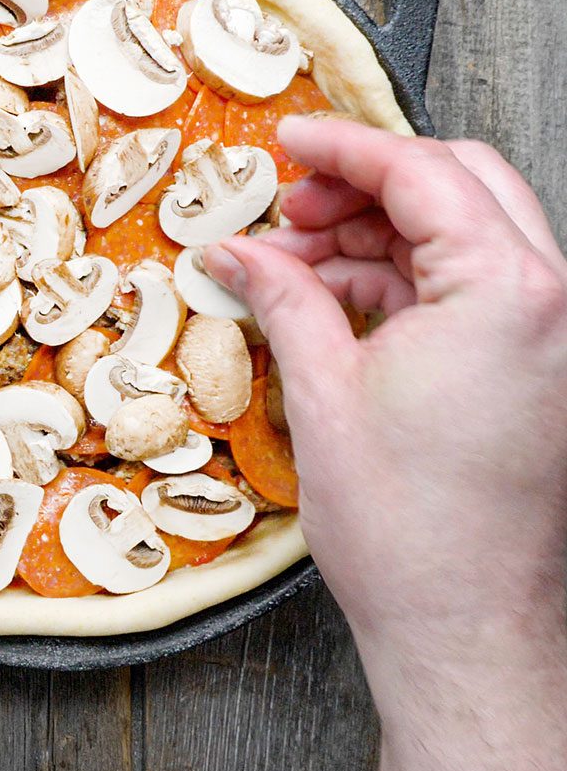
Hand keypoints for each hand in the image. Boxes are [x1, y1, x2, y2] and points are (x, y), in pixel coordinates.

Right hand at [205, 116, 566, 770]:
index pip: (423, 173)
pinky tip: (333, 303)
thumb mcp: (322, 391)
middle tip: (290, 206)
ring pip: (469, 236)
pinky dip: (407, 281)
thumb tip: (236, 252)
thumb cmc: (410, 531)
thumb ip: (282, 297)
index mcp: (509, 293)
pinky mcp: (541, 375)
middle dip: (368, 184)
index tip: (287, 142)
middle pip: (461, 186)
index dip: (343, 149)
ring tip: (294, 265)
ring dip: (382, 234)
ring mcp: (554, 341)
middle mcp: (552, 305)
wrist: (466, 627)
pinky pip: (476, 292)